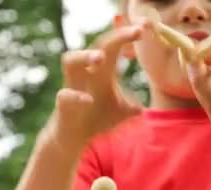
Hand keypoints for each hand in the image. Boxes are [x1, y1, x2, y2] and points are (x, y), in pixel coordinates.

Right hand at [44, 24, 146, 151]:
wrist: (73, 138)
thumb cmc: (96, 118)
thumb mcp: (121, 112)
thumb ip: (133, 106)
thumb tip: (146, 106)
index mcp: (102, 72)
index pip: (113, 46)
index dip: (126, 36)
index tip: (143, 30)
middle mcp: (86, 74)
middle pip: (96, 46)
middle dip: (113, 38)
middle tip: (131, 33)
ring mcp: (73, 87)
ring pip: (69, 60)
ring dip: (84, 56)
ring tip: (101, 57)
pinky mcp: (64, 104)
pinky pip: (65, 95)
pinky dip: (77, 96)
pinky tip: (89, 100)